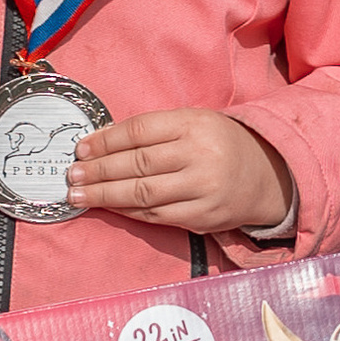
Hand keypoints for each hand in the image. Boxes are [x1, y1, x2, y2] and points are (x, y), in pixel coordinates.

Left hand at [65, 107, 292, 234]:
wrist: (267, 176)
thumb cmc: (219, 144)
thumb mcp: (194, 123)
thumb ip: (154, 131)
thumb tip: (101, 142)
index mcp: (194, 124)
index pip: (140, 131)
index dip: (105, 141)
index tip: (81, 149)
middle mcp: (199, 156)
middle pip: (138, 164)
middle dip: (99, 171)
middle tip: (72, 175)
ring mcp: (202, 190)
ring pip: (143, 194)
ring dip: (106, 195)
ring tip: (79, 195)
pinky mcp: (202, 218)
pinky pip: (156, 216)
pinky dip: (128, 211)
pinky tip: (109, 207)